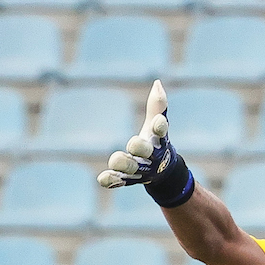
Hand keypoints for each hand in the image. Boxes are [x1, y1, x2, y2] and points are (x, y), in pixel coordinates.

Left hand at [97, 80, 194, 207]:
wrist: (161, 172)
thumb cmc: (155, 143)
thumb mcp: (156, 125)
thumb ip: (157, 106)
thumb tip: (157, 82)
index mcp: (159, 140)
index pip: (161, 131)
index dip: (159, 126)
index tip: (157, 121)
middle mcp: (151, 156)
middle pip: (145, 150)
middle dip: (139, 146)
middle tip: (134, 143)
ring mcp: (140, 170)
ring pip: (131, 167)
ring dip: (123, 162)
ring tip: (116, 159)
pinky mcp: (127, 179)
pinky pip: (118, 181)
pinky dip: (110, 180)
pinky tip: (103, 177)